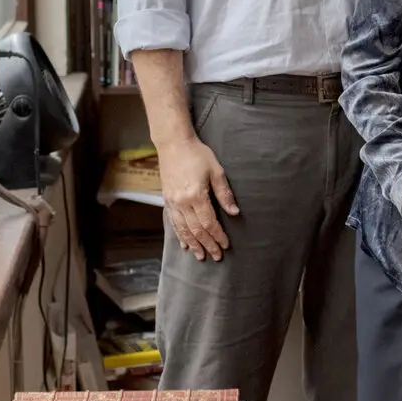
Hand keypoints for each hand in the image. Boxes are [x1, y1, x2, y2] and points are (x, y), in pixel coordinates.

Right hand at [156, 136, 239, 260]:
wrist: (173, 143)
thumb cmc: (197, 154)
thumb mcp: (216, 171)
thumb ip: (224, 193)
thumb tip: (234, 212)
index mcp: (196, 195)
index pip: (209, 223)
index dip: (218, 236)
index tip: (225, 245)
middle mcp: (182, 202)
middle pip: (196, 230)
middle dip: (207, 245)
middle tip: (216, 256)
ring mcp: (172, 202)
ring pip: (183, 230)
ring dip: (192, 244)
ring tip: (200, 256)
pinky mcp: (167, 200)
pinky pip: (173, 222)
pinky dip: (179, 235)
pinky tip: (184, 244)